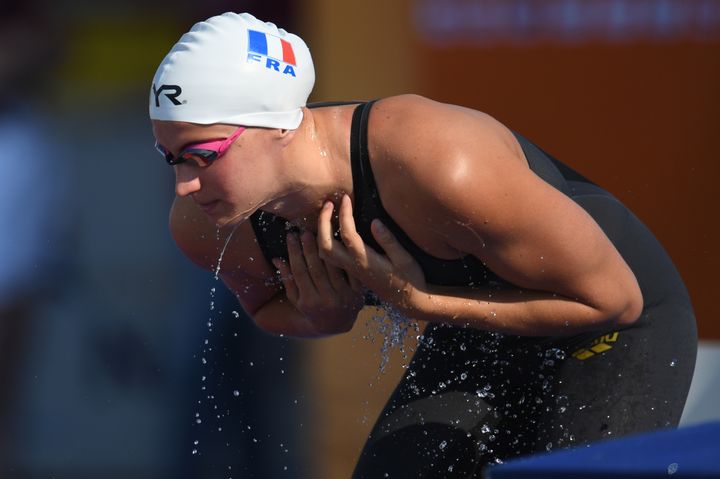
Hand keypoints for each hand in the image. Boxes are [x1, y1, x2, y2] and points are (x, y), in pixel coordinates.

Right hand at [272, 230, 364, 334]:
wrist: (336, 325)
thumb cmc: (312, 309)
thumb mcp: (296, 299)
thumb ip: (287, 279)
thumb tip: (276, 258)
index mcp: (309, 302)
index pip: (299, 271)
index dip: (294, 252)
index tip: (290, 235)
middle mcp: (326, 300)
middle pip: (316, 268)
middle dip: (309, 247)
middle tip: (305, 230)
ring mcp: (344, 297)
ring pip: (333, 267)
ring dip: (327, 248)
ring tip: (321, 232)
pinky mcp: (358, 293)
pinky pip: (351, 271)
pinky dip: (346, 257)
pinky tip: (341, 242)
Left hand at [317, 194, 427, 311]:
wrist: (408, 301)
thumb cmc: (410, 278)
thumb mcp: (404, 258)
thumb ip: (389, 241)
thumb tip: (374, 222)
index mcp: (366, 261)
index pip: (347, 234)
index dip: (344, 214)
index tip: (346, 198)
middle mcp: (353, 266)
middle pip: (326, 246)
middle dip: (322, 222)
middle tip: (328, 204)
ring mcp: (350, 270)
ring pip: (324, 253)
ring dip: (320, 232)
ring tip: (326, 213)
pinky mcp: (351, 271)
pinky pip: (329, 258)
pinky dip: (324, 241)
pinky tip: (329, 229)